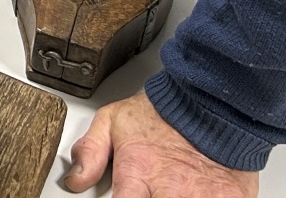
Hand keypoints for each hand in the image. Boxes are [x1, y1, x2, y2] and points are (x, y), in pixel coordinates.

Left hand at [63, 91, 257, 196]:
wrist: (211, 98)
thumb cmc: (162, 112)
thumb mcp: (114, 120)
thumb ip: (91, 151)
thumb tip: (75, 180)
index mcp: (139, 174)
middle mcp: (170, 189)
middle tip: (149, 193)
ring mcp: (201, 196)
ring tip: (170, 191)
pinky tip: (195, 194)